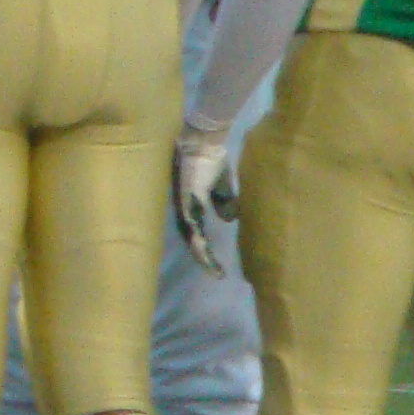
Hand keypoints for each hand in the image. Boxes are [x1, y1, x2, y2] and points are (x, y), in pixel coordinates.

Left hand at [173, 124, 235, 272]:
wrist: (205, 139)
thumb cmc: (210, 157)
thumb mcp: (222, 184)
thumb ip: (224, 200)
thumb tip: (230, 219)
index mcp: (190, 205)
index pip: (195, 233)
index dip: (205, 250)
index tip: (219, 266)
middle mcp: (183, 207)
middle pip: (191, 239)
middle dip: (204, 258)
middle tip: (217, 275)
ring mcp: (183, 203)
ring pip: (190, 236)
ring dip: (202, 254)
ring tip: (214, 269)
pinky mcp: (186, 197)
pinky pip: (191, 223)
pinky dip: (198, 239)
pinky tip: (206, 251)